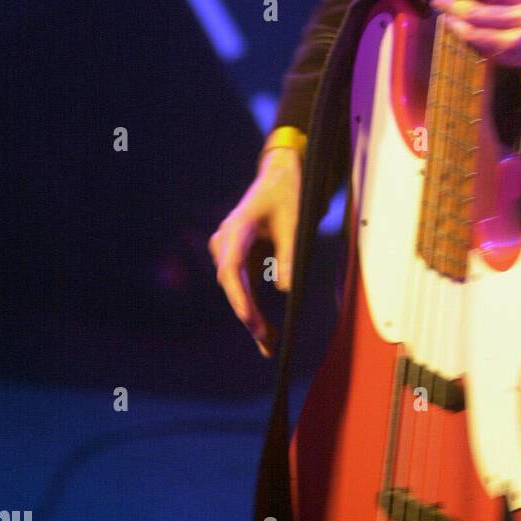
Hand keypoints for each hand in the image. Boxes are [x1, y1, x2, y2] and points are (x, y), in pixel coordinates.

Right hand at [207, 146, 300, 357]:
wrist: (279, 174)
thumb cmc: (287, 193)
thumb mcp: (295, 221)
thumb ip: (289, 255)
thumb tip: (285, 289)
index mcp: (237, 228)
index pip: (232, 269)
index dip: (240, 298)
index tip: (250, 320)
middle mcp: (226, 240)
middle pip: (233, 284)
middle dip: (248, 316)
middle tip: (267, 343)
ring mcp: (229, 249)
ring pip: (237, 289)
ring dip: (251, 316)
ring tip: (269, 346)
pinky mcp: (238, 256)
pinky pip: (244, 285)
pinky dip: (253, 305)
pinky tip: (265, 332)